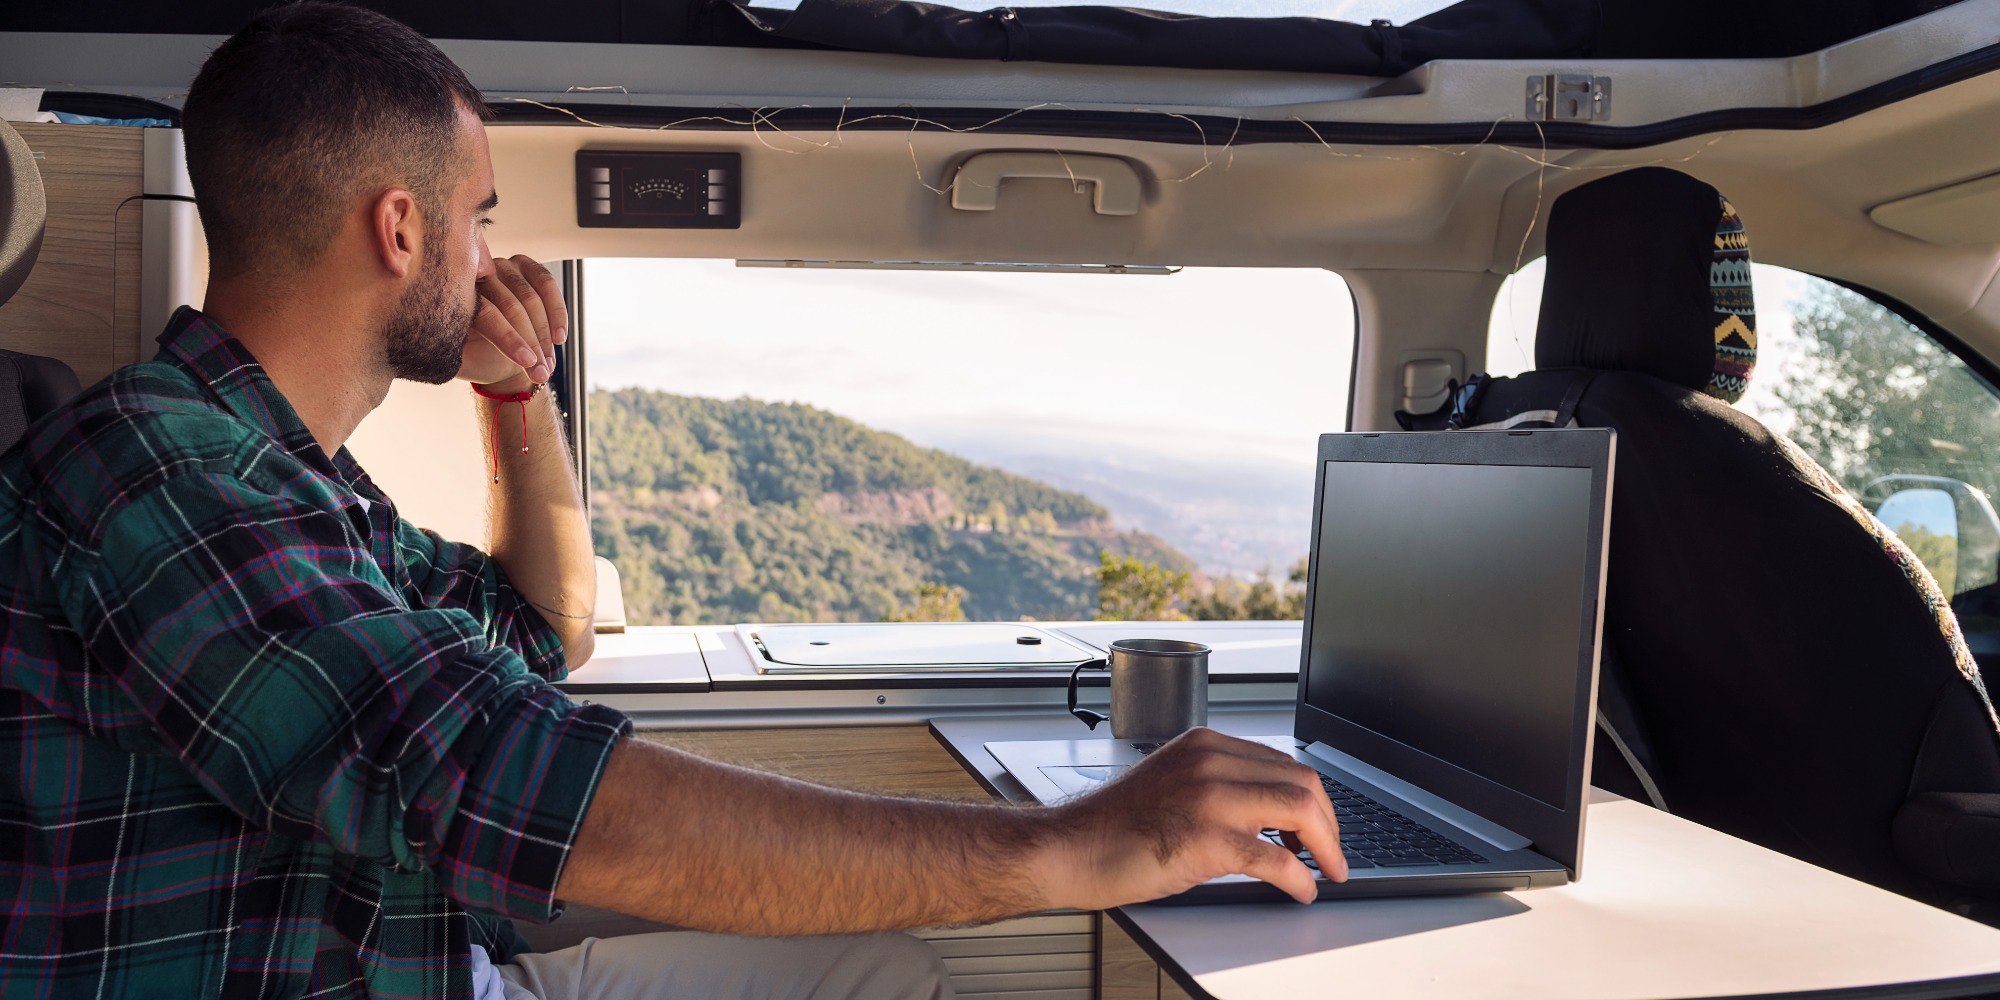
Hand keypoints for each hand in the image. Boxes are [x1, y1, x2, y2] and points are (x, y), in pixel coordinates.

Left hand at [459, 254, 566, 389]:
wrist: (501, 355)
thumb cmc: (478, 359)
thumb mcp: (459, 362)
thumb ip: (447, 357)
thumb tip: (442, 358)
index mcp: (455, 298)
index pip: (485, 313)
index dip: (509, 338)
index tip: (528, 362)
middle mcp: (475, 276)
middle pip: (511, 306)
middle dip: (532, 342)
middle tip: (541, 372)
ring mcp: (501, 266)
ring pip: (531, 297)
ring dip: (545, 333)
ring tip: (549, 363)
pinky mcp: (525, 266)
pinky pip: (547, 283)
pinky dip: (557, 312)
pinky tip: (560, 338)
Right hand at [1041, 728, 1344, 906]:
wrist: (1071, 848)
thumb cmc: (1116, 826)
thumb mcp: (1174, 783)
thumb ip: (1220, 786)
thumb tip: (1270, 818)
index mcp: (1205, 744)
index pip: (1282, 762)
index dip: (1312, 799)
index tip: (1321, 826)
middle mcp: (1211, 761)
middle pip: (1301, 781)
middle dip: (1329, 822)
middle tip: (1333, 853)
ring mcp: (1210, 797)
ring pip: (1298, 809)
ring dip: (1326, 845)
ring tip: (1329, 870)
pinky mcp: (1208, 838)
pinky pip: (1275, 858)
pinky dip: (1299, 879)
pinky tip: (1302, 891)